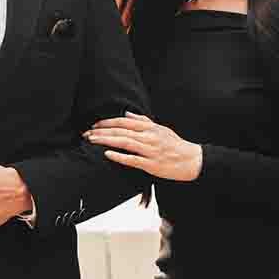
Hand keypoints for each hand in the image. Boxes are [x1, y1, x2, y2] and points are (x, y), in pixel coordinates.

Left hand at [85, 113, 202, 181]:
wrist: (192, 160)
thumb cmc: (175, 145)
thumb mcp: (161, 129)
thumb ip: (143, 121)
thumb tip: (126, 114)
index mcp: (150, 128)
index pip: (124, 122)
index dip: (107, 122)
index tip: (94, 125)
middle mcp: (149, 137)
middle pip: (121, 131)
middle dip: (102, 131)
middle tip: (86, 134)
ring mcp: (150, 151)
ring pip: (125, 143)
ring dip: (106, 141)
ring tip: (92, 140)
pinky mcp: (152, 164)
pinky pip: (133, 160)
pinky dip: (120, 157)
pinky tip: (107, 155)